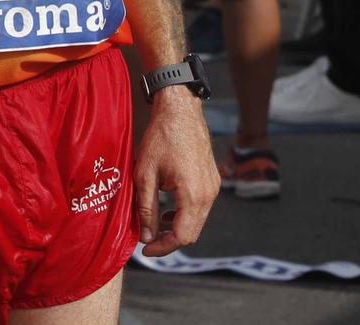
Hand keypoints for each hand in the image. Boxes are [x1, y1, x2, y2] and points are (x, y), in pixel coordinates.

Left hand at [132, 90, 217, 255]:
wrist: (181, 110)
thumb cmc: (161, 137)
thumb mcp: (145, 173)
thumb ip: (146, 208)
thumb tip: (147, 237)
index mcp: (193, 194)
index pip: (182, 236)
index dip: (163, 247)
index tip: (145, 249)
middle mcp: (209, 193)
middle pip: (192, 233)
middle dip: (170, 240)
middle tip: (148, 239)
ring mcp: (214, 187)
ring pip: (198, 221)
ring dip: (178, 227)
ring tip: (156, 222)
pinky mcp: (213, 180)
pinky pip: (202, 207)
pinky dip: (186, 213)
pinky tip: (168, 206)